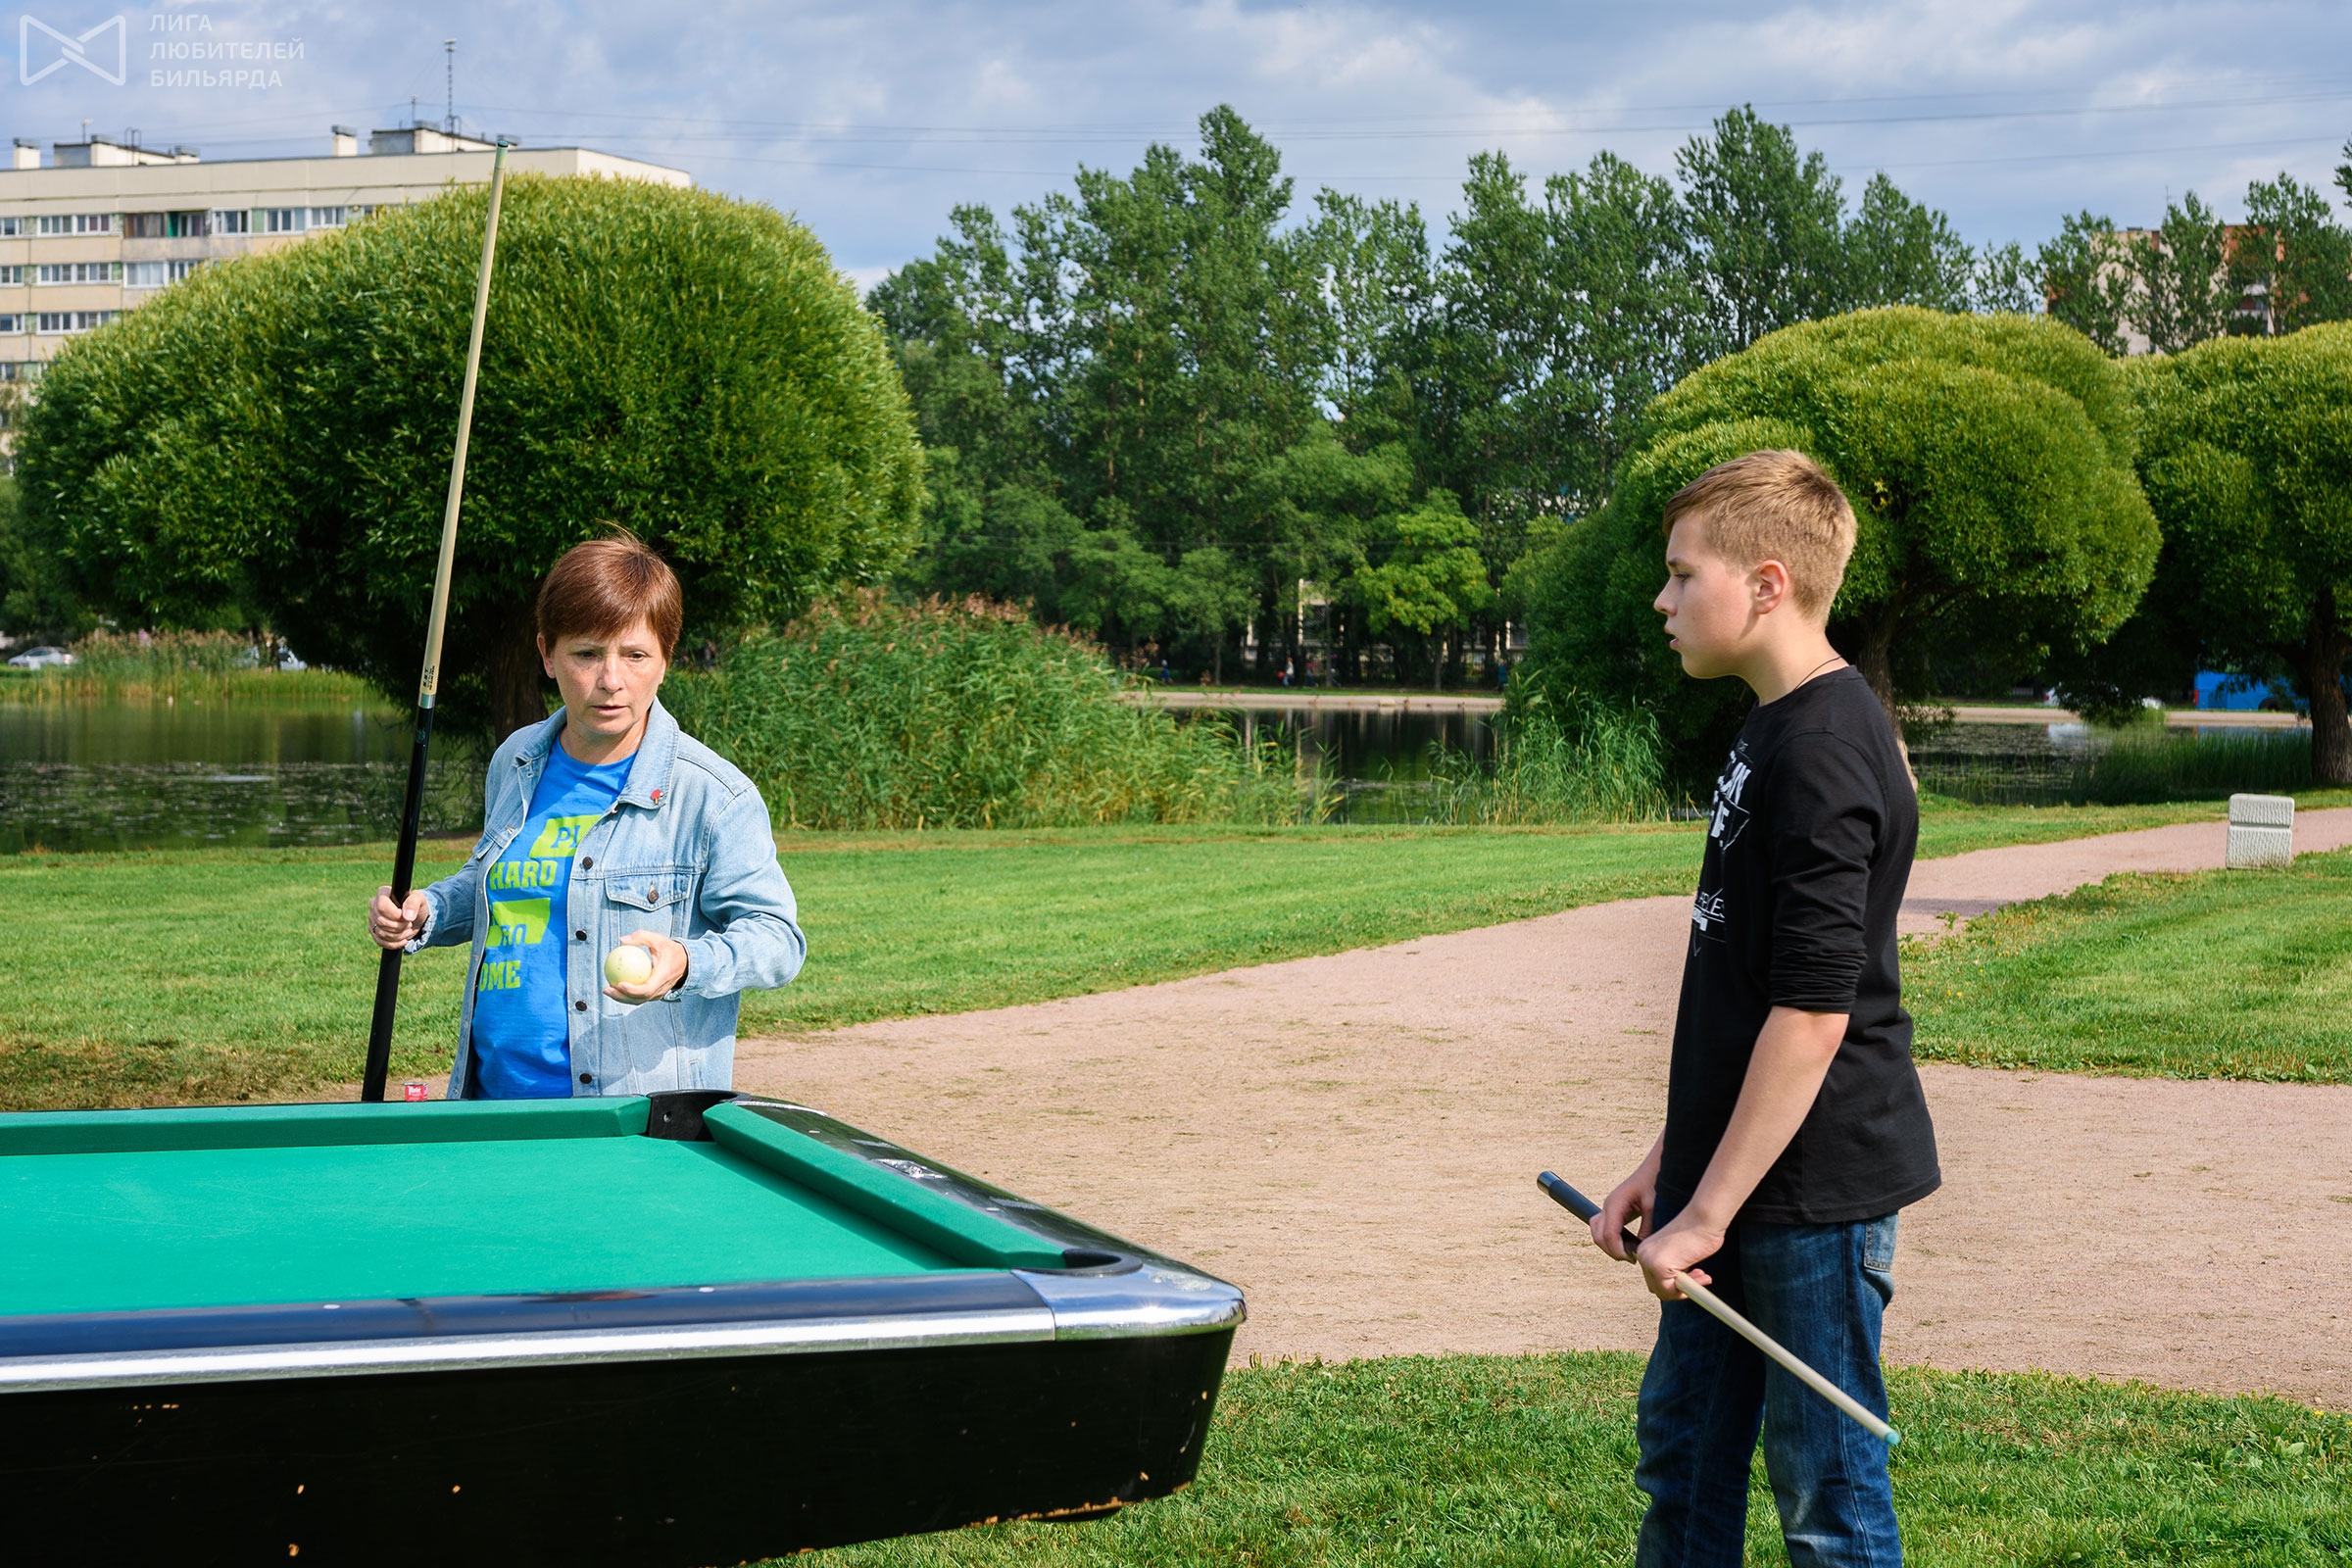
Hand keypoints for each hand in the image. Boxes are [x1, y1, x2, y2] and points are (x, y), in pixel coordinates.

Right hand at [369, 887, 429, 950]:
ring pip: (380, 933)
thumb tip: (407, 916)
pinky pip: (380, 941)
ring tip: (408, 931)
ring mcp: (372, 919)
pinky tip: (403, 940)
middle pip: (381, 921)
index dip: (395, 915)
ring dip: (398, 936)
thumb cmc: (417, 905)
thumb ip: (413, 903)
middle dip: (399, 926)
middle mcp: (374, 905)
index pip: (382, 907)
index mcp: (383, 893)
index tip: (407, 918)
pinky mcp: (374, 931)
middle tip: (410, 924)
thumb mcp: (419, 900)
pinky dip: (394, 944)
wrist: (416, 918)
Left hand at [604, 930, 688, 1001]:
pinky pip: (639, 997)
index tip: (619, 984)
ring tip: (607, 990)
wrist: (686, 962)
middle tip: (606, 988)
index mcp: (663, 977)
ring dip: (621, 998)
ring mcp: (658, 994)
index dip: (632, 990)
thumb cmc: (670, 949)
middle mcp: (661, 989)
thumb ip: (641, 937)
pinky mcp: (655, 994)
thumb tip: (622, 940)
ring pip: (638, 1001)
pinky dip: (627, 995)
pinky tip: (615, 986)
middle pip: (639, 999)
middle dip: (621, 997)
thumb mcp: (658, 939)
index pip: (647, 989)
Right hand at [1594, 1148, 1660, 1262]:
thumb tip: (1641, 1251)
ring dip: (1610, 1246)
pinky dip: (1612, 1239)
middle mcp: (1608, 1205)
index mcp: (1615, 1203)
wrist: (1657, 1168)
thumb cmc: (1655, 1183)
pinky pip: (1605, 1228)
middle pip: (1598, 1236)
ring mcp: (1609, 1207)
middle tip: (1632, 1259)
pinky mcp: (1614, 1209)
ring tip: (1630, 1252)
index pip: (1608, 1234)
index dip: (1617, 1251)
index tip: (1632, 1260)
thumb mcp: (1653, 1208)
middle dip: (1612, 1250)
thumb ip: (1646, 1230)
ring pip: (1598, 1233)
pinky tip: (1629, 1243)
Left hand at [1635, 1208, 1726, 1301]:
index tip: (1695, 1276)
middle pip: (1657, 1288)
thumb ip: (1673, 1267)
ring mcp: (1649, 1261)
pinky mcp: (1659, 1267)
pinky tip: (1701, 1277)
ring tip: (1703, 1277)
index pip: (1654, 1279)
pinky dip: (1687, 1290)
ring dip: (1685, 1290)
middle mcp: (1643, 1255)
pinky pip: (1671, 1291)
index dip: (1675, 1284)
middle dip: (1680, 1289)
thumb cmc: (1698, 1231)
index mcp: (1646, 1250)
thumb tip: (1675, 1289)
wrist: (1704, 1218)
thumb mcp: (1680, 1253)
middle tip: (1701, 1279)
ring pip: (1664, 1292)